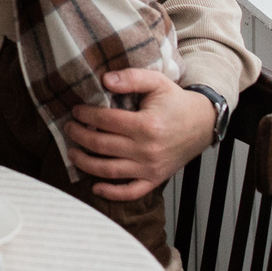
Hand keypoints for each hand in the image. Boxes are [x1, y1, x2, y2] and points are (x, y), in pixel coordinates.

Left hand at [64, 70, 214, 201]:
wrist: (202, 124)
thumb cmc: (176, 103)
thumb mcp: (157, 82)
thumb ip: (131, 77)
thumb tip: (105, 79)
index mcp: (146, 125)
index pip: (106, 121)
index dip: (86, 115)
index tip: (76, 111)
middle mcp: (147, 150)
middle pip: (102, 145)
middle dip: (80, 136)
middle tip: (69, 128)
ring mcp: (151, 168)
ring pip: (109, 170)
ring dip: (86, 163)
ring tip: (72, 152)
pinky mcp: (155, 179)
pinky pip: (131, 192)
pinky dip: (111, 193)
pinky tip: (95, 186)